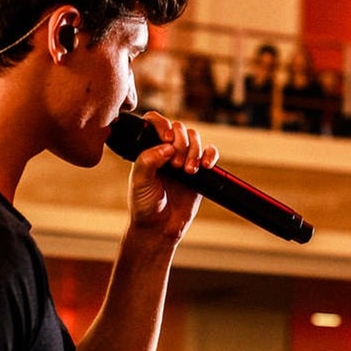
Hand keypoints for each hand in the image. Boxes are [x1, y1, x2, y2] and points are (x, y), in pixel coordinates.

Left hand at [125, 111, 216, 240]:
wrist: (159, 228)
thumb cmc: (144, 205)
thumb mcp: (140, 181)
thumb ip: (148, 159)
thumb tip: (167, 146)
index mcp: (149, 149)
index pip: (156, 122)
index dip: (163, 125)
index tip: (165, 140)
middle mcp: (167, 151)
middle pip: (180, 128)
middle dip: (181, 143)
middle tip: (175, 165)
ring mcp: (184, 159)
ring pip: (195, 138)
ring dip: (194, 151)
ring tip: (188, 171)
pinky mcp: (200, 171)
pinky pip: (210, 152)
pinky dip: (210, 155)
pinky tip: (205, 166)